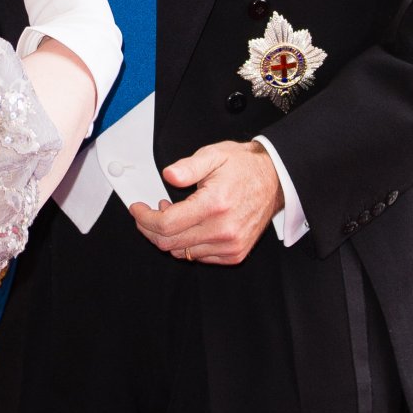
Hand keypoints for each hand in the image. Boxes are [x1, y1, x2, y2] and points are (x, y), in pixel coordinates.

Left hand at [129, 140, 282, 263]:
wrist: (275, 180)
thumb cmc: (244, 167)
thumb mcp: (214, 155)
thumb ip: (188, 167)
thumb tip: (168, 175)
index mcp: (215, 204)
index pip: (167, 224)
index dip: (144, 217)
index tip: (137, 209)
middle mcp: (224, 229)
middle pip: (169, 242)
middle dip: (150, 228)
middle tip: (148, 213)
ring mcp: (230, 245)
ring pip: (182, 252)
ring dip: (169, 236)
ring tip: (173, 214)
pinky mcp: (235, 253)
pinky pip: (198, 257)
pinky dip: (187, 244)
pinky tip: (189, 226)